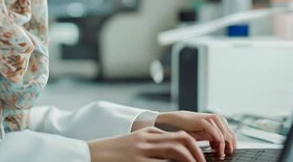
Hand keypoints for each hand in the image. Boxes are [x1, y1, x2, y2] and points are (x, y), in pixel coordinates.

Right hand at [87, 126, 205, 161]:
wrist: (90, 154)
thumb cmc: (114, 153)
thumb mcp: (135, 144)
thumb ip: (153, 146)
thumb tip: (174, 156)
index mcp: (148, 133)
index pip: (179, 136)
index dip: (195, 147)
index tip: (202, 158)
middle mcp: (148, 139)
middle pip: (182, 140)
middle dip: (197, 153)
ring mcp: (142, 151)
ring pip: (176, 150)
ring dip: (191, 160)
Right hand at [155, 111, 235, 158]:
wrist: (179, 120)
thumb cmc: (192, 128)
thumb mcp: (206, 134)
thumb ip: (215, 139)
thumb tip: (224, 150)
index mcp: (220, 120)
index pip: (232, 135)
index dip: (232, 146)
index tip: (228, 155)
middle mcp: (219, 118)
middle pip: (231, 136)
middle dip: (229, 148)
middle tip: (223, 156)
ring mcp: (212, 119)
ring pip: (225, 137)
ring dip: (224, 148)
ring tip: (219, 155)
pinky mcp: (205, 122)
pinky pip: (216, 135)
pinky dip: (218, 145)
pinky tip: (215, 151)